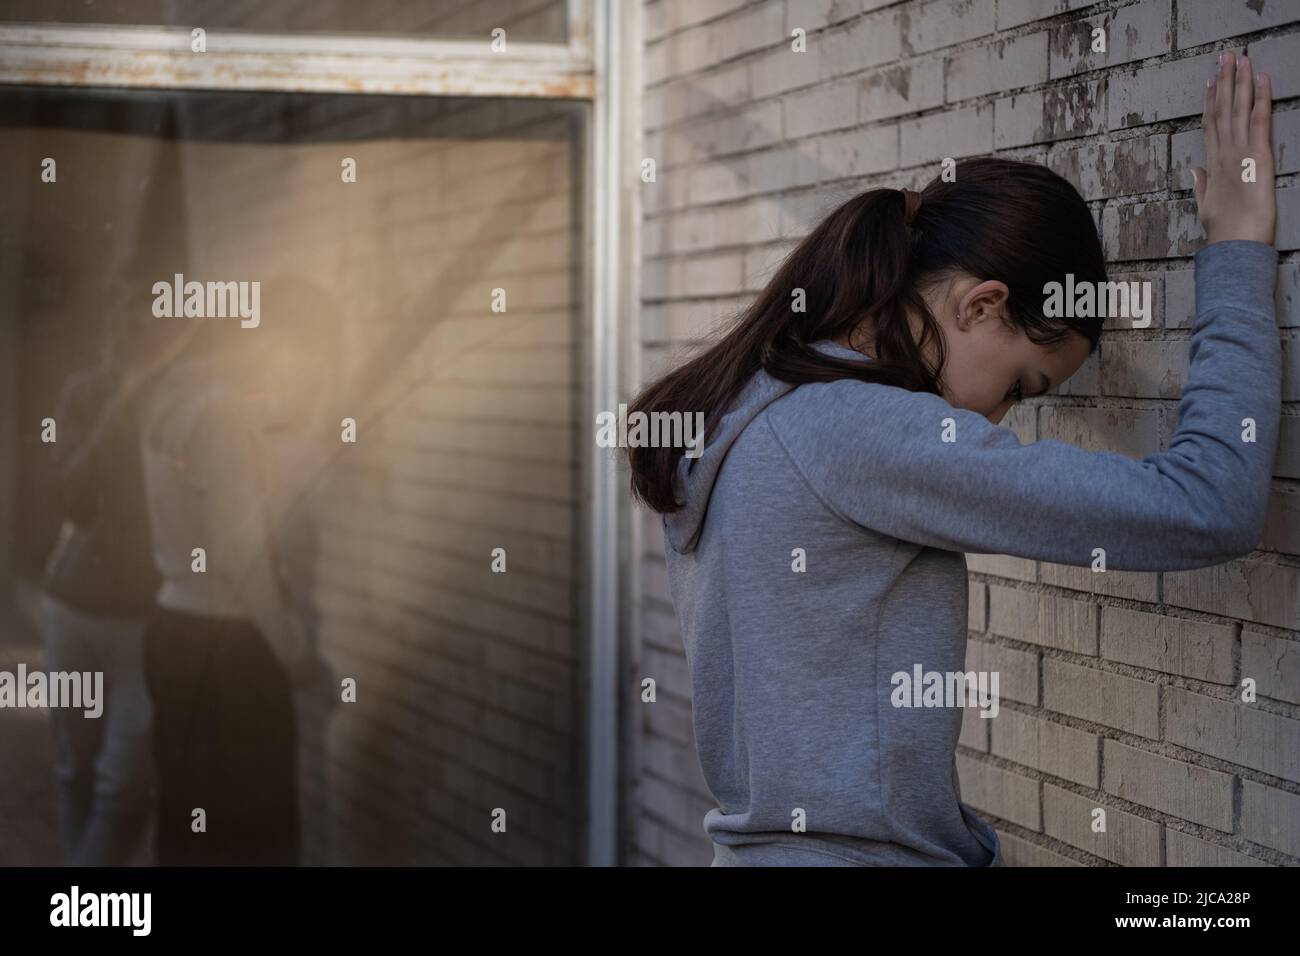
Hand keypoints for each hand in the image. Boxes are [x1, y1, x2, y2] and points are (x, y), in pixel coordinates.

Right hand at [1192, 51, 1275, 245]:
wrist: (1235, 242)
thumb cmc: (1223, 230)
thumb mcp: (1207, 206)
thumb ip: (1201, 186)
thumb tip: (1195, 172)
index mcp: (1213, 165)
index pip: (1211, 126)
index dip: (1210, 101)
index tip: (1210, 82)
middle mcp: (1223, 153)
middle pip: (1221, 110)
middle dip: (1223, 82)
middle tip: (1225, 57)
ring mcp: (1239, 152)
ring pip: (1236, 109)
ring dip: (1239, 81)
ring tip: (1240, 59)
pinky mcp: (1258, 155)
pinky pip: (1258, 120)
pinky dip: (1260, 98)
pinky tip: (1261, 78)